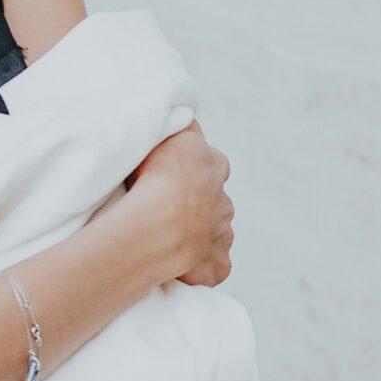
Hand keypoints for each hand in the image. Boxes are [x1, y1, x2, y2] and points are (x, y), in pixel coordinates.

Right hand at [116, 118, 234, 286]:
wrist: (159, 222)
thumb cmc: (156, 174)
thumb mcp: (169, 132)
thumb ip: (182, 123)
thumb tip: (188, 113)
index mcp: (214, 166)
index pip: (211, 163)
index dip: (190, 169)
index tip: (171, 174)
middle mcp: (224, 200)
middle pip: (214, 200)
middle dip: (196, 204)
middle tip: (164, 209)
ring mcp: (222, 234)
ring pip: (216, 232)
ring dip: (199, 234)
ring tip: (168, 237)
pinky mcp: (217, 265)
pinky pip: (215, 267)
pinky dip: (203, 267)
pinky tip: (183, 266)